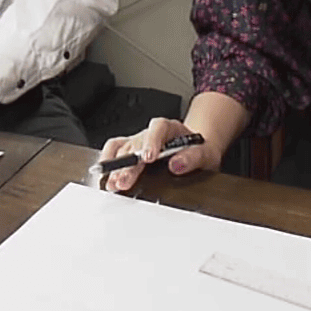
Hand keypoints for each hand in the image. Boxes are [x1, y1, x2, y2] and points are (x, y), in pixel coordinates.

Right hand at [94, 116, 223, 192]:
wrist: (196, 150)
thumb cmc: (199, 151)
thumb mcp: (206, 154)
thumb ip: (194, 157)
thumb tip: (177, 164)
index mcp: (171, 128)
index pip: (158, 128)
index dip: (151, 142)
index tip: (147, 158)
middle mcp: (151, 133)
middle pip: (136, 143)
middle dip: (129, 163)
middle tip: (124, 180)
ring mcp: (139, 140)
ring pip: (123, 149)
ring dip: (117, 167)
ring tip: (114, 183)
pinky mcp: (130, 149)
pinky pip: (114, 148)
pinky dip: (107, 160)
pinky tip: (105, 175)